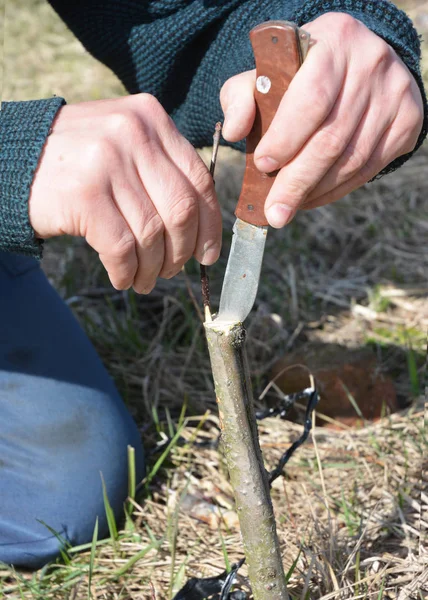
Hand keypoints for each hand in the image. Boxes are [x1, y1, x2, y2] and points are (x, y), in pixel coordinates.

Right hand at [29, 94, 220, 292]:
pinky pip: (122, 248)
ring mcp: (106, 161)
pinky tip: (122, 278)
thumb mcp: (123, 144)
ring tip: (144, 280)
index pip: (199, 179)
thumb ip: (161, 168)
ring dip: (152, 269)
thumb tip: (202, 226)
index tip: (207, 254)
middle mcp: (132, 133)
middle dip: (182, 252)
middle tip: (171, 271)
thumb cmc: (77, 161)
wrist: (12, 161)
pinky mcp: (84, 194)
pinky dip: (127, 272)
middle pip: (181, 209)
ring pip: (152, 234)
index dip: (210, 225)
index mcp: (150, 118)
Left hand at [221, 13, 423, 226]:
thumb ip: (240, 98)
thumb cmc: (297, 74)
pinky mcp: (407, 121)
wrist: (354, 64)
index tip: (262, 166)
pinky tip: (312, 198)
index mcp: (334, 40)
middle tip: (274, 213)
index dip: (286, 138)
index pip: (311, 98)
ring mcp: (394, 93)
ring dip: (315, 192)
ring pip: (352, 159)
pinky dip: (337, 191)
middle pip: (332, 138)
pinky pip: (369, 169)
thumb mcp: (263, 74)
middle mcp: (371, 63)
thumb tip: (234, 131)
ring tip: (287, 209)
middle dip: (297, 182)